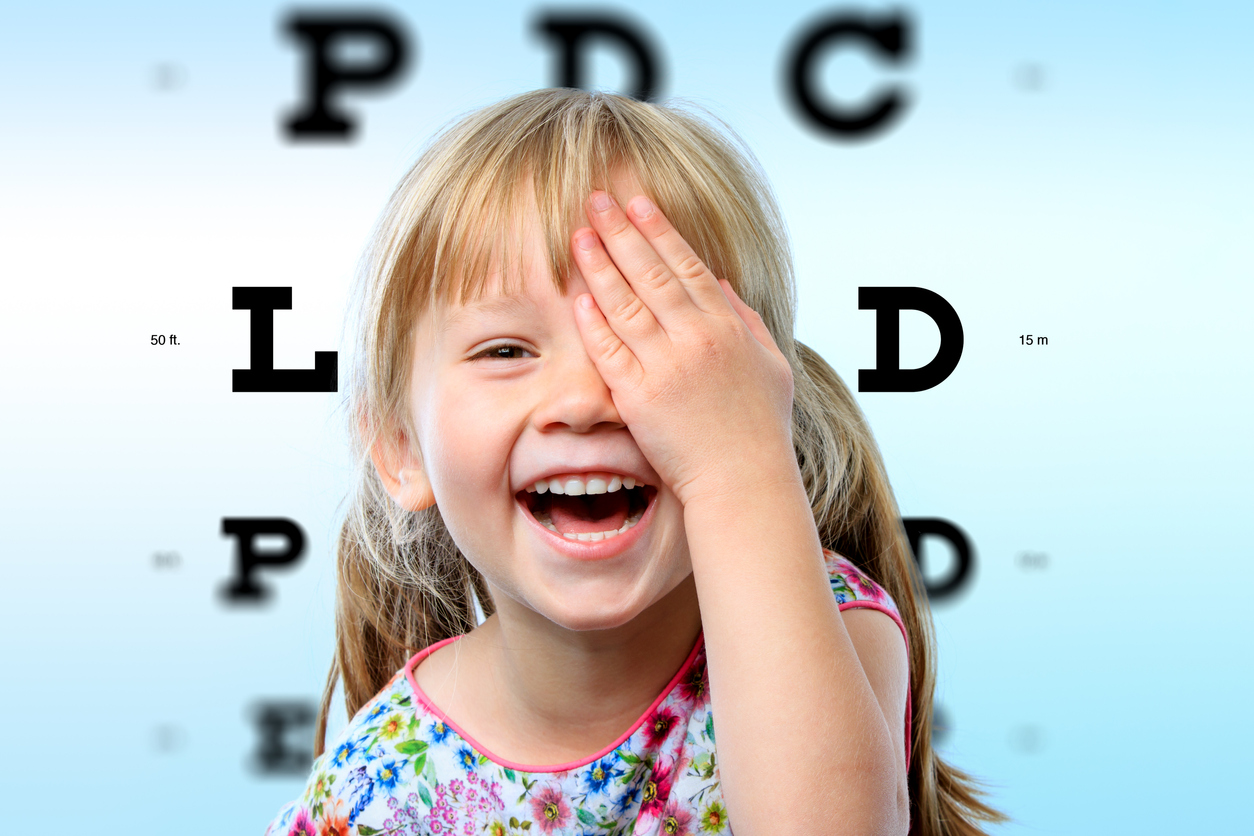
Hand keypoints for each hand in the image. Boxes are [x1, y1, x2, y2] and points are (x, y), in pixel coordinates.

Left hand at [570, 190, 797, 508]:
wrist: (743, 482)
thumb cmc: (760, 429)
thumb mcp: (771, 365)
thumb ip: (747, 320)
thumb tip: (722, 285)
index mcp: (727, 327)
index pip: (687, 265)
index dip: (659, 230)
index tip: (638, 203)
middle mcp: (696, 339)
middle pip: (650, 272)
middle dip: (620, 232)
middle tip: (596, 200)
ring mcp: (666, 367)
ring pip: (624, 303)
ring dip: (599, 265)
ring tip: (578, 236)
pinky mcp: (639, 398)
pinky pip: (609, 351)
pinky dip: (593, 321)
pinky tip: (577, 296)